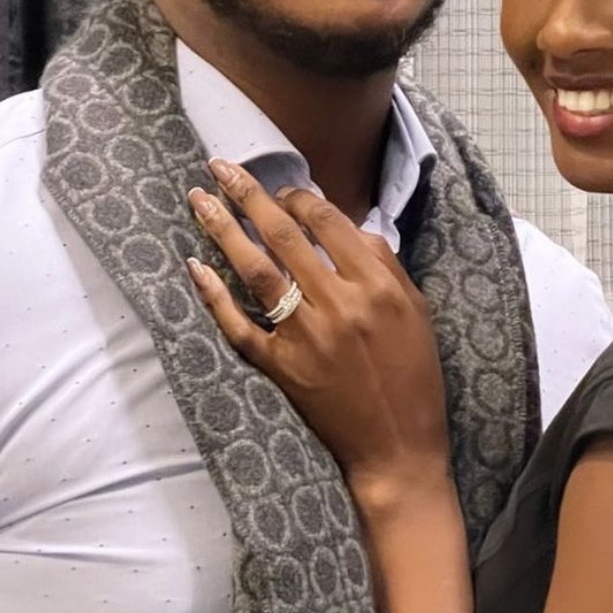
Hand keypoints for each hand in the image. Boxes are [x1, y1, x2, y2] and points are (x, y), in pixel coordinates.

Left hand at [187, 160, 450, 493]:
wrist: (399, 447)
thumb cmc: (414, 377)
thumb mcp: (416, 312)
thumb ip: (384, 266)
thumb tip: (347, 227)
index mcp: (376, 286)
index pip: (327, 222)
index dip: (298, 198)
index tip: (281, 189)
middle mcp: (338, 305)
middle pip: (284, 236)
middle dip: (249, 195)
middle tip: (220, 165)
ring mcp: (305, 337)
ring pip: (256, 271)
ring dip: (224, 230)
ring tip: (199, 199)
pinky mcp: (282, 367)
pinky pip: (239, 326)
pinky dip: (214, 296)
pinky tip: (196, 266)